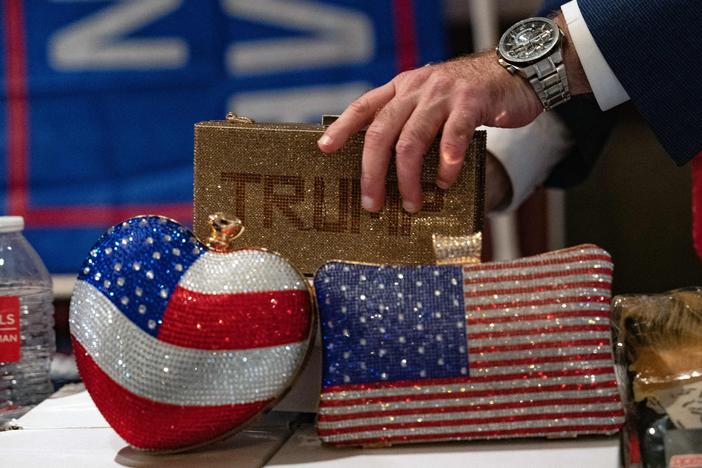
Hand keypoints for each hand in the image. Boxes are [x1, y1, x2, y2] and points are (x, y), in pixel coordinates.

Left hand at [317, 51, 542, 212]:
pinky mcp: (471, 102)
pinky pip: (452, 136)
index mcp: (403, 88)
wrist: (514, 71)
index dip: (342, 127)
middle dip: (372, 172)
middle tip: (372, 202)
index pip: (364, 106)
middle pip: (381, 131)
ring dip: (407, 178)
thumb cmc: (470, 96)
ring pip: (411, 140)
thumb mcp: (431, 100)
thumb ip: (410, 121)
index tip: (325, 148)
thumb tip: (390, 164)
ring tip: (411, 202)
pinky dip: (446, 164)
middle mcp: (417, 88)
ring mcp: (443, 94)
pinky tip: (446, 181)